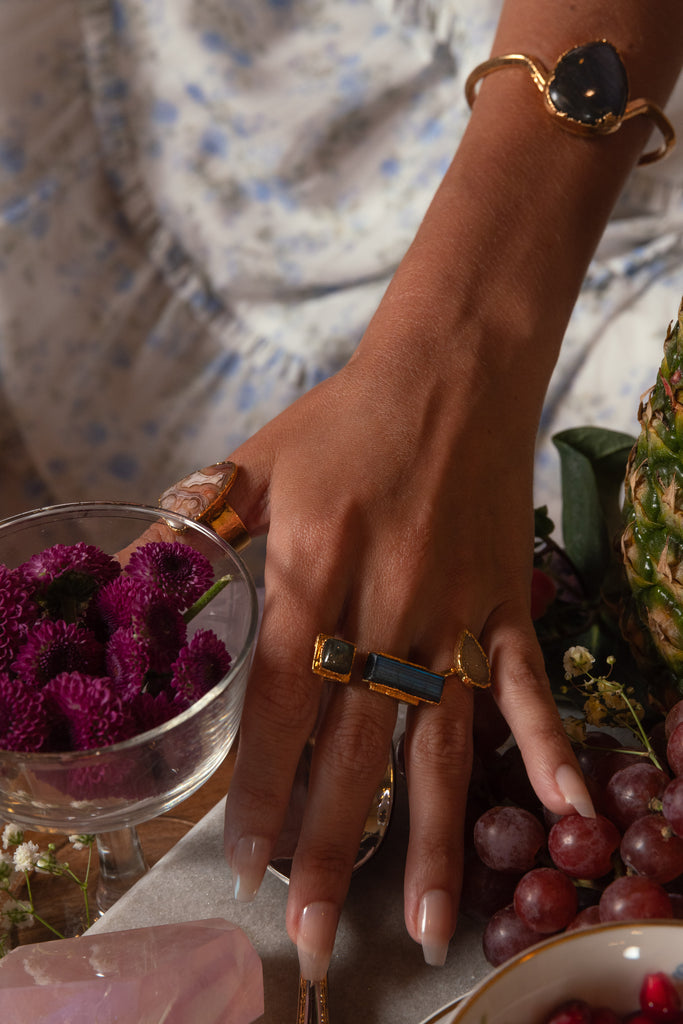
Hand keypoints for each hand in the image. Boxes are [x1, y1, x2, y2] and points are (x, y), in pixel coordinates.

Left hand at [219, 282, 592, 978]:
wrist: (452, 369)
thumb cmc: (347, 417)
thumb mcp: (256, 465)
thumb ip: (196, 531)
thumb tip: (132, 581)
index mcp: (315, 568)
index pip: (280, 703)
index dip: (259, 788)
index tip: (245, 861)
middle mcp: (387, 603)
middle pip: (356, 744)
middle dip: (330, 845)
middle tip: (311, 932)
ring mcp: (456, 609)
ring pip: (440, 738)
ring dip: (430, 836)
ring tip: (421, 923)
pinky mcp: (507, 603)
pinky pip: (527, 685)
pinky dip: (548, 747)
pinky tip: (564, 812)